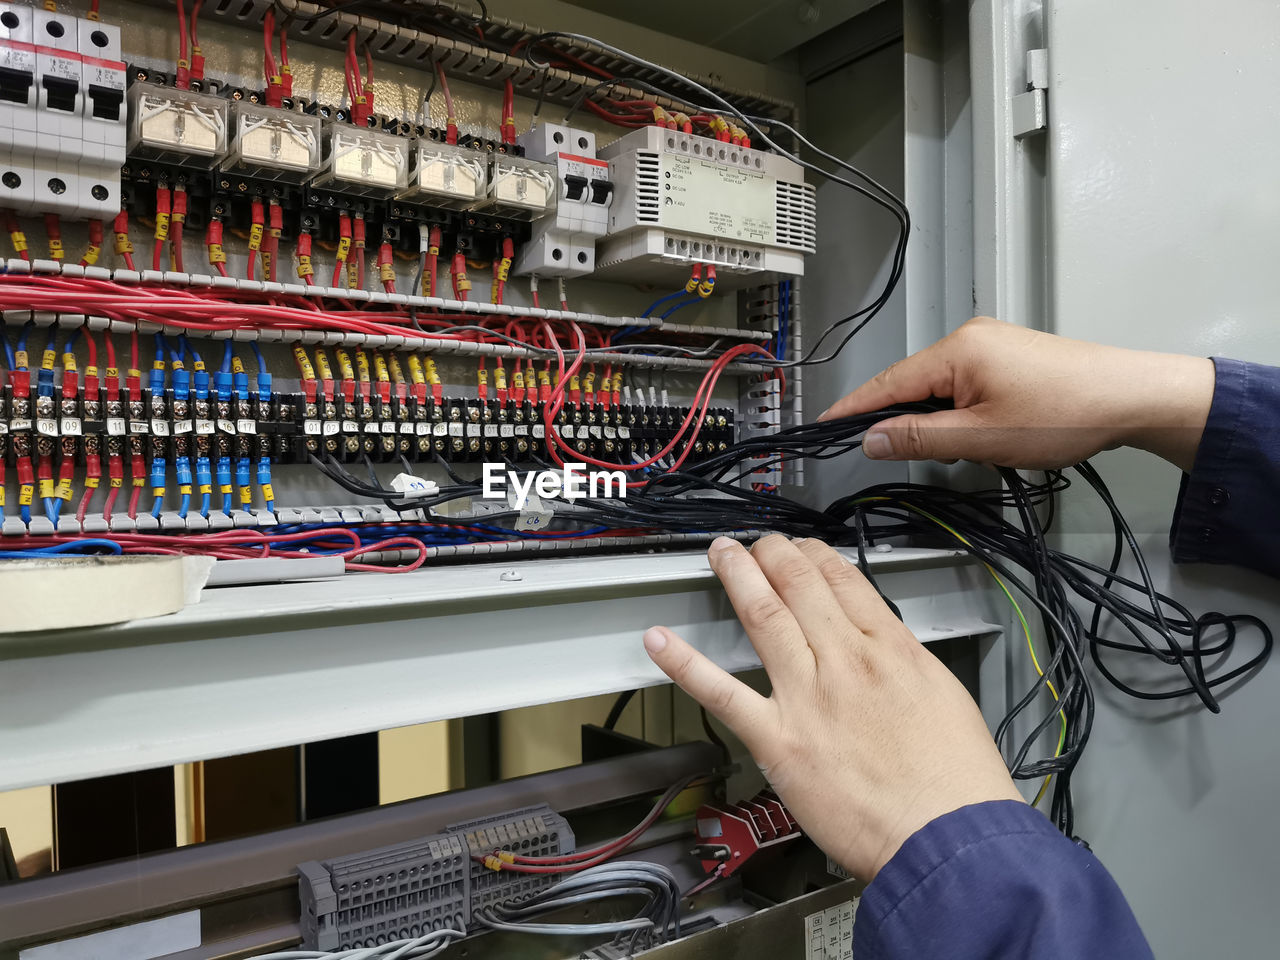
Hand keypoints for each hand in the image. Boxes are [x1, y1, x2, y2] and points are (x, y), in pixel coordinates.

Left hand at [643, 535, 1021, 881]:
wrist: (948, 837)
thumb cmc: (956, 782)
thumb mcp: (945, 697)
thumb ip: (905, 665)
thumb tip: (884, 648)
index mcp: (891, 650)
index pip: (843, 581)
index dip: (815, 556)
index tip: (802, 548)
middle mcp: (846, 662)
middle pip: (799, 586)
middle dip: (772, 555)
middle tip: (755, 543)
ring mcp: (807, 697)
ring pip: (764, 617)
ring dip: (737, 578)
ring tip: (720, 555)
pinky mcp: (779, 740)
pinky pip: (723, 694)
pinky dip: (686, 665)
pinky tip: (661, 641)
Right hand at [819, 316, 1214, 471]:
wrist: (1133, 397)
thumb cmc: (1062, 415)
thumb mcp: (981, 437)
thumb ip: (919, 438)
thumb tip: (870, 439)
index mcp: (956, 350)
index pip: (887, 382)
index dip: (854, 408)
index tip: (823, 426)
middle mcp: (970, 337)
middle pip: (912, 383)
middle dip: (898, 419)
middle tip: (886, 454)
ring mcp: (993, 344)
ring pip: (940, 386)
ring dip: (933, 418)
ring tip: (944, 450)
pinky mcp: (1011, 356)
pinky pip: (964, 383)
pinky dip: (956, 410)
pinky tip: (969, 433)